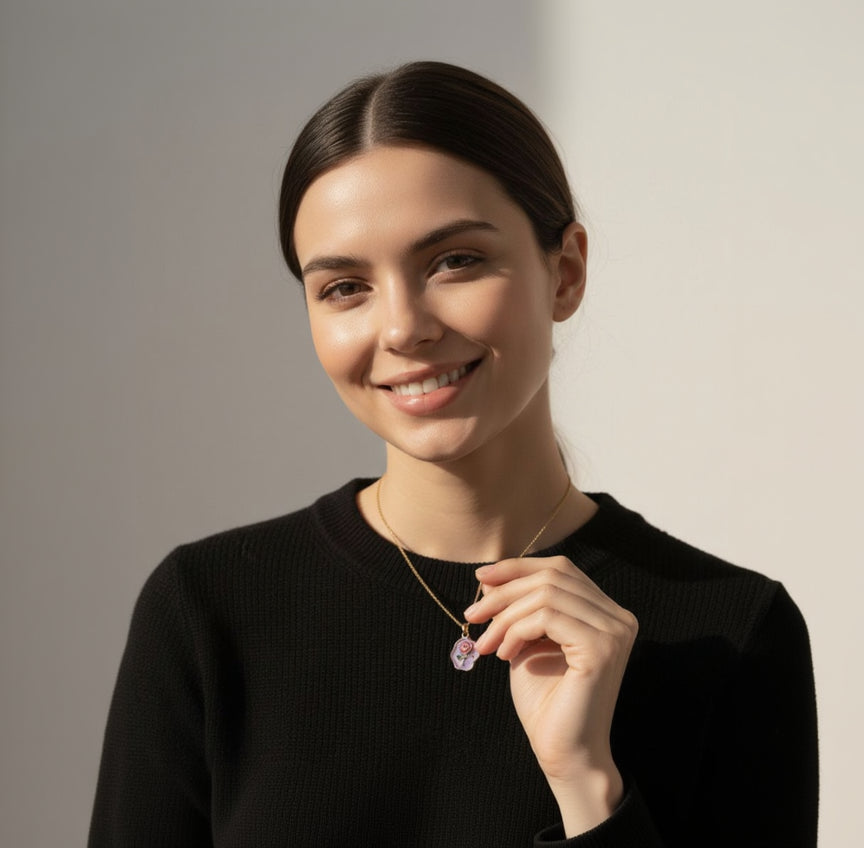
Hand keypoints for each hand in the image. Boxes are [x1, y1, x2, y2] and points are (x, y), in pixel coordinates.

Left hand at [464, 555, 636, 834]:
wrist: (564, 753)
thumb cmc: (545, 701)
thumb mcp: (525, 641)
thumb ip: (516, 607)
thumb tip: (488, 576)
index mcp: (605, 611)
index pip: (560, 568)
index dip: (518, 567)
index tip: (480, 576)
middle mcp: (618, 616)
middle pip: (552, 577)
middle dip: (505, 591)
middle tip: (472, 615)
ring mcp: (614, 630)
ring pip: (547, 594)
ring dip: (505, 616)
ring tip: (486, 644)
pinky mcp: (602, 647)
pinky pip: (548, 617)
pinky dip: (516, 631)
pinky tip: (504, 655)